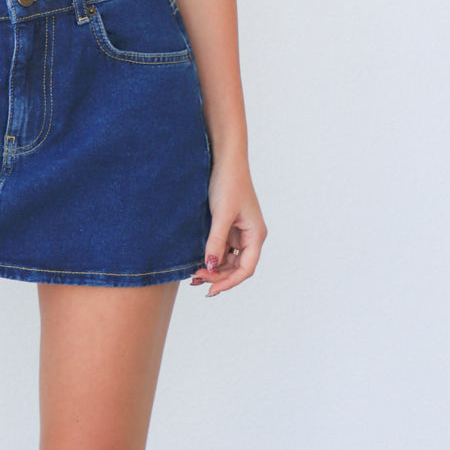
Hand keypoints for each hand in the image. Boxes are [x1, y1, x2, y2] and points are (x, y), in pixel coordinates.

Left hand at [190, 161, 266, 296]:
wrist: (224, 160)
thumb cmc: (229, 183)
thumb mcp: (221, 214)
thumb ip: (216, 241)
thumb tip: (209, 266)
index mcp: (256, 235)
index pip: (246, 268)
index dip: (229, 282)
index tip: (211, 289)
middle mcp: (250, 237)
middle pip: (236, 268)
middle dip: (218, 276)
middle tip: (195, 280)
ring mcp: (239, 233)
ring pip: (228, 260)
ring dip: (213, 269)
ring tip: (193, 275)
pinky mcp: (228, 227)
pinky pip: (221, 249)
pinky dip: (210, 257)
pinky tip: (197, 260)